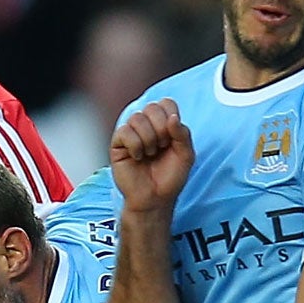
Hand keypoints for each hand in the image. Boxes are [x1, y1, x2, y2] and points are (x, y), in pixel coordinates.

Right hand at [110, 100, 192, 215]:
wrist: (154, 199)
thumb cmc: (169, 178)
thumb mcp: (186, 156)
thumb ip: (183, 134)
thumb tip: (172, 117)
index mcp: (164, 124)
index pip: (166, 103)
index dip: (171, 116)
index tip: (173, 137)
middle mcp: (147, 126)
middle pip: (152, 107)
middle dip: (161, 129)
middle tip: (162, 147)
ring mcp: (131, 133)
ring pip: (137, 118)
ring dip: (148, 139)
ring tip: (150, 154)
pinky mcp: (118, 144)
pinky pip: (124, 131)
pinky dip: (135, 145)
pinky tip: (138, 157)